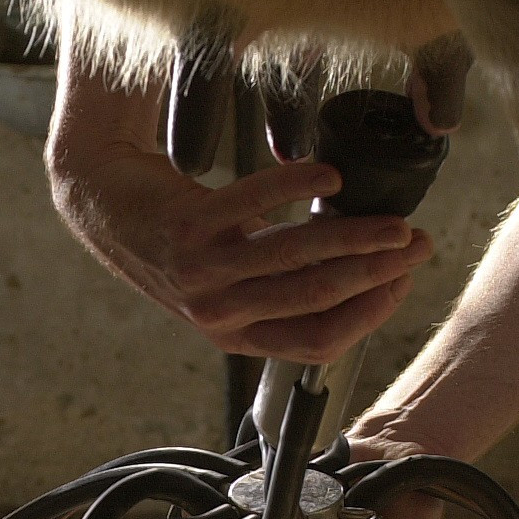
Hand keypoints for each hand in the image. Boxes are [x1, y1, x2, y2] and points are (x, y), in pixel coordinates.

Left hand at [48, 128, 432, 363]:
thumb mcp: (227, 280)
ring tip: (392, 218)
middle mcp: (216, 313)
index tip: (404, 280)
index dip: (369, 315)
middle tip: (418, 243)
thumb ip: (280, 284)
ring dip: (354, 236)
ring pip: (295, 260)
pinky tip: (328, 175)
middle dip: (379, 273)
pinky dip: (298, 186)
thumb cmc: (176, 235)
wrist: (100, 200)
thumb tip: (359, 268)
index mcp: (234, 334)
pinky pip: (255, 205)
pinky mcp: (186, 228)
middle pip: (317, 300)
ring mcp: (199, 273)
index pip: (318, 343)